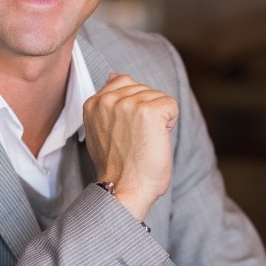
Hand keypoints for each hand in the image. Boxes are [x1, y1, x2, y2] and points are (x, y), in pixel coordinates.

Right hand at [83, 73, 178, 220]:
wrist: (123, 189)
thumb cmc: (117, 165)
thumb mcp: (100, 129)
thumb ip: (107, 103)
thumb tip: (115, 75)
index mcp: (93, 103)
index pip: (123, 82)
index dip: (133, 107)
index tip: (126, 130)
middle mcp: (108, 100)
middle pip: (143, 89)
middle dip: (146, 113)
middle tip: (136, 140)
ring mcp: (128, 104)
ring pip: (158, 97)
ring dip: (159, 120)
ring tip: (144, 141)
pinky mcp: (149, 111)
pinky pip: (171, 105)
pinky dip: (170, 124)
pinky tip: (156, 140)